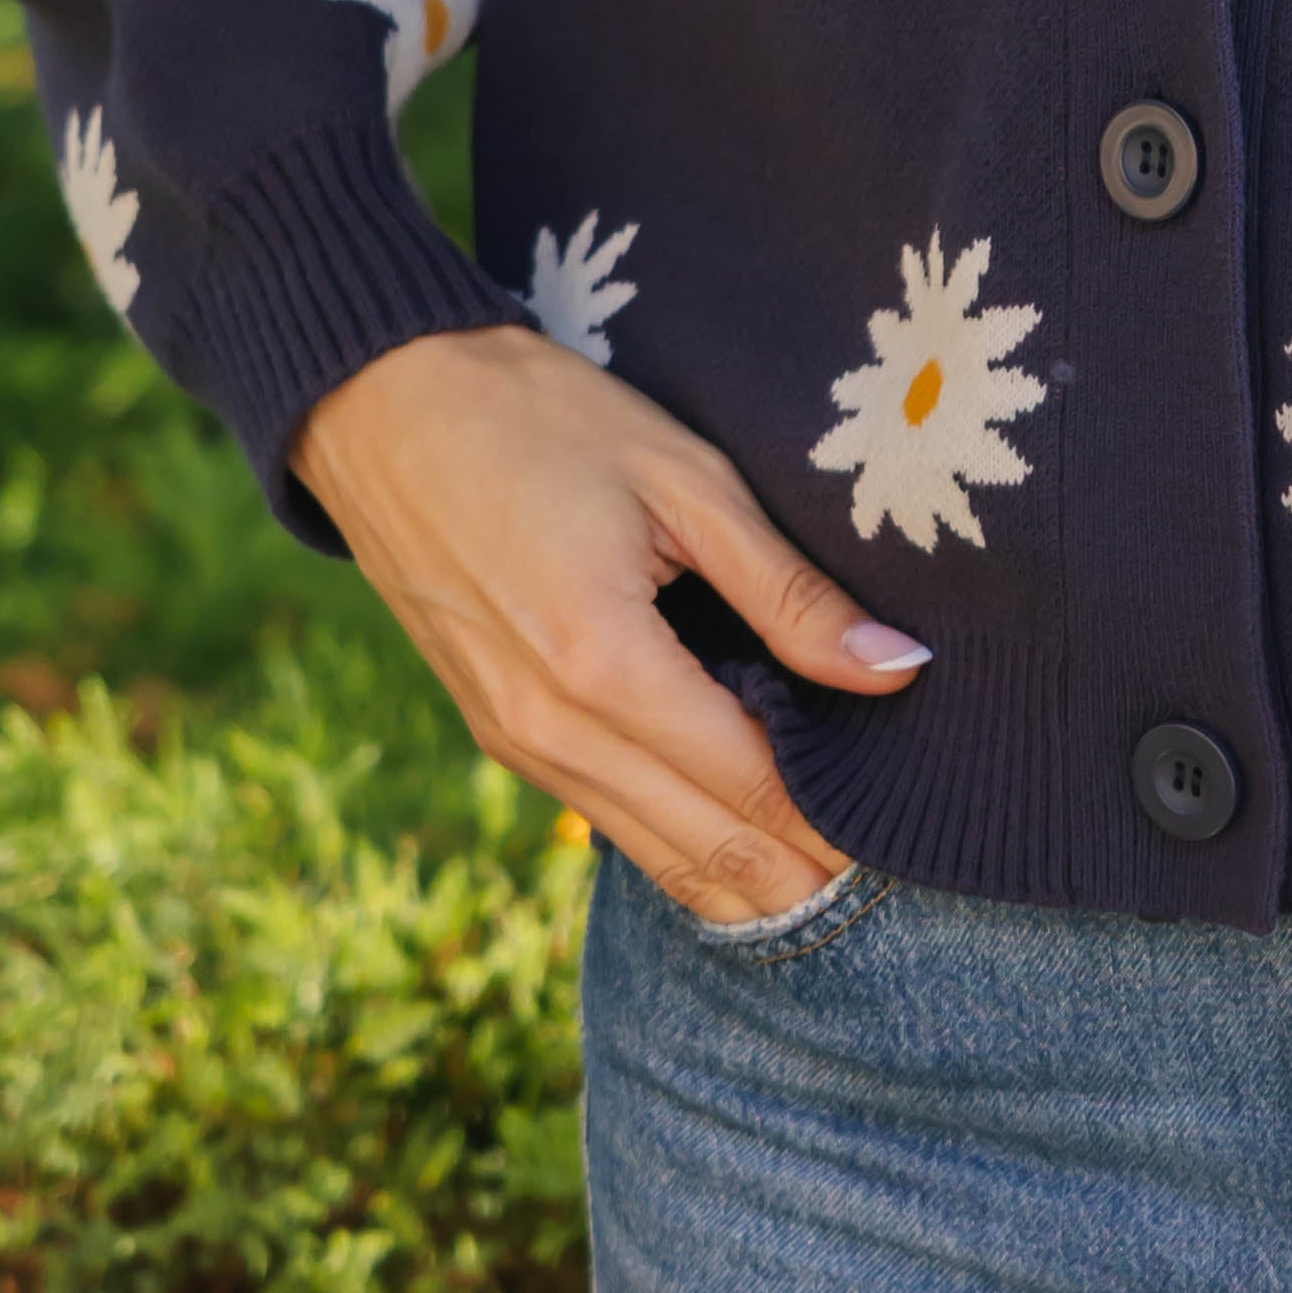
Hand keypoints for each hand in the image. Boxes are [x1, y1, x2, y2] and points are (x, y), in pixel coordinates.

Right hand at [295, 325, 919, 920]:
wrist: (382, 406)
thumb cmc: (543, 419)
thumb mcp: (685, 480)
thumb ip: (791, 592)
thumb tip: (897, 669)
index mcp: (605, 665)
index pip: (751, 787)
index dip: (835, 827)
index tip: (909, 842)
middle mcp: (552, 730)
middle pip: (704, 848)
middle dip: (799, 878)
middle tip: (892, 885)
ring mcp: (514, 742)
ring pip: (651, 853)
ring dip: (740, 879)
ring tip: (830, 883)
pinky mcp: (497, 732)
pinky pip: (603, 817)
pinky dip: (676, 842)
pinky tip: (734, 841)